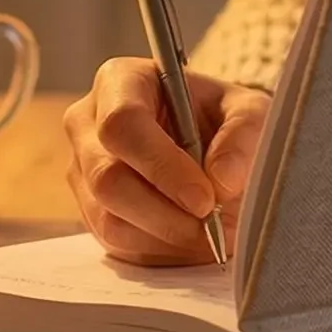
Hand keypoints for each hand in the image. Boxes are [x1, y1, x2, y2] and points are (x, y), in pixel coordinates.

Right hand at [63, 59, 270, 264]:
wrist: (210, 140)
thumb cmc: (223, 116)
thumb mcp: (248, 110)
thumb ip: (243, 135)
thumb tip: (222, 180)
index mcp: (119, 81)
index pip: (122, 124)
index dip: (161, 166)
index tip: (205, 198)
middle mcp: (88, 125)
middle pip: (107, 178)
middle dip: (166, 212)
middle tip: (216, 226)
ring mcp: (83, 172)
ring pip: (109, 219)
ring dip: (167, 236)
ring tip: (214, 234)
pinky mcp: (91, 212)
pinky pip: (117, 244)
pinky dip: (161, 250)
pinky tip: (193, 240)